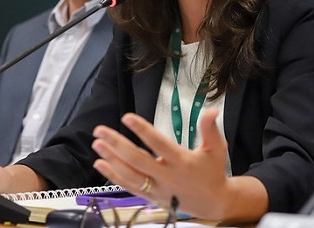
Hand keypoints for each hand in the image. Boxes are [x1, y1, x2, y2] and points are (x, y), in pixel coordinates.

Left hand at [91, 108, 266, 221]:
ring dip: (111, 159)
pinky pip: (129, 186)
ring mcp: (158, 188)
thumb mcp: (216, 148)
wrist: (214, 203)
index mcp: (182, 161)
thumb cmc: (213, 172)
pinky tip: (101, 164)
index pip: (158, 144)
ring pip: (130, 174)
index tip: (127, 117)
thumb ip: (210, 129)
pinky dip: (113, 176)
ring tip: (97, 144)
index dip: (142, 130)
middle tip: (101, 131)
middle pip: (137, 160)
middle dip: (117, 144)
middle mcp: (167, 176)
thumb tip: (211, 111)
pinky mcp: (152, 196)